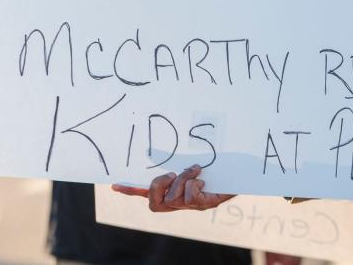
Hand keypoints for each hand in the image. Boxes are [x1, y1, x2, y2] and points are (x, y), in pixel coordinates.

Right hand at [111, 164, 235, 211]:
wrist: (238, 175)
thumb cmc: (212, 168)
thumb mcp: (190, 161)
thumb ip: (175, 158)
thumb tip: (157, 145)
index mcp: (171, 192)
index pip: (146, 194)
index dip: (130, 191)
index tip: (114, 184)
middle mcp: (177, 202)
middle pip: (153, 202)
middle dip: (159, 184)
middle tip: (173, 173)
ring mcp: (189, 206)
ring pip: (173, 197)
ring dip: (183, 178)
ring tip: (196, 170)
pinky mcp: (203, 205)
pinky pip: (189, 197)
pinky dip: (195, 184)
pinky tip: (204, 181)